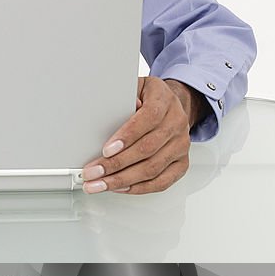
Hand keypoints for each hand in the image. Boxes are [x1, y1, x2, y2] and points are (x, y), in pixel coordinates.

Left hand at [81, 77, 204, 195]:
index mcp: (164, 100)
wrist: (172, 106)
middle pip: (147, 149)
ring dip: (122, 179)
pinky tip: (120, 188)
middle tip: (93, 172)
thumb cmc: (149, 98)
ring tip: (99, 184)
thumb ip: (123, 97)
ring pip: (152, 168)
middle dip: (116, 164)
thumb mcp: (135, 87)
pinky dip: (139, 188)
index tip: (106, 150)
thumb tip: (111, 111)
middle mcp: (176, 123)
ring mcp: (180, 145)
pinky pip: (162, 181)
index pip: (148, 118)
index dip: (127, 136)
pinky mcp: (181, 163)